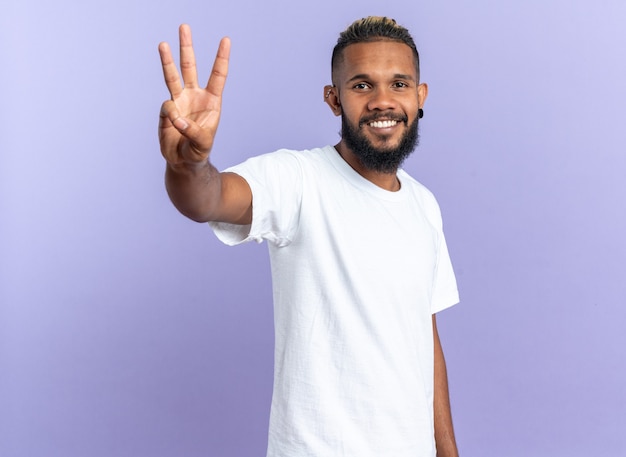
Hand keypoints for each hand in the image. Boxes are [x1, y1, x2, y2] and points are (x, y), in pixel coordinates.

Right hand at [158, 24, 229, 167]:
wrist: (183, 161)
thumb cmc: (199, 151)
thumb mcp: (203, 144)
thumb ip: (193, 131)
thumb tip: (176, 117)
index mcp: (211, 101)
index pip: (217, 75)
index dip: (221, 58)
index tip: (225, 39)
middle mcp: (194, 96)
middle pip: (190, 67)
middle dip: (186, 47)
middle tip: (184, 26)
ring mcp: (178, 101)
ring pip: (171, 76)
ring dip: (167, 60)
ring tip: (162, 43)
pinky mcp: (165, 110)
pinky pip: (166, 108)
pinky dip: (170, 117)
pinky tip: (175, 127)